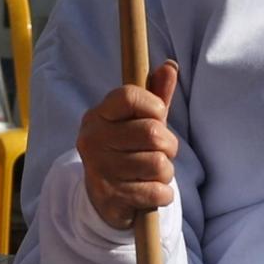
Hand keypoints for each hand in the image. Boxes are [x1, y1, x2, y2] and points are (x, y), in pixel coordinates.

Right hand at [74, 62, 178, 232]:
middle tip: (162, 151)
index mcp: (99, 115)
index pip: (129, 97)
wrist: (103, 198)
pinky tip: (150, 191)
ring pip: (158, 164)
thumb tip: (170, 66)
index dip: (154, 105)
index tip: (157, 116)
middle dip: (169, 144)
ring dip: (166, 172)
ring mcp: (99, 169)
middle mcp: (93, 139)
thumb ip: (155, 96)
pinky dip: (162, 194)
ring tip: (153, 173)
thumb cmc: (127, 151)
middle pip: (152, 133)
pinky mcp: (110, 197)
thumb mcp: (138, 121)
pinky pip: (156, 192)